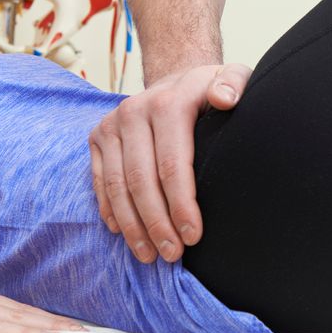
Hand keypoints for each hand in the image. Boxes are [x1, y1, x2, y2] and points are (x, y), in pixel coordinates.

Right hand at [89, 63, 252, 262]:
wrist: (176, 77)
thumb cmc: (210, 88)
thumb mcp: (232, 77)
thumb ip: (234, 84)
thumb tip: (225, 99)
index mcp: (167, 103)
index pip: (172, 164)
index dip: (181, 204)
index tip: (194, 236)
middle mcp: (133, 112)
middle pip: (141, 180)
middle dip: (157, 223)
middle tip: (173, 255)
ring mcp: (111, 125)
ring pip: (116, 186)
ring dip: (132, 226)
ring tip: (150, 255)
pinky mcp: (97, 137)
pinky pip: (99, 181)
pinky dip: (111, 210)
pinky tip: (125, 234)